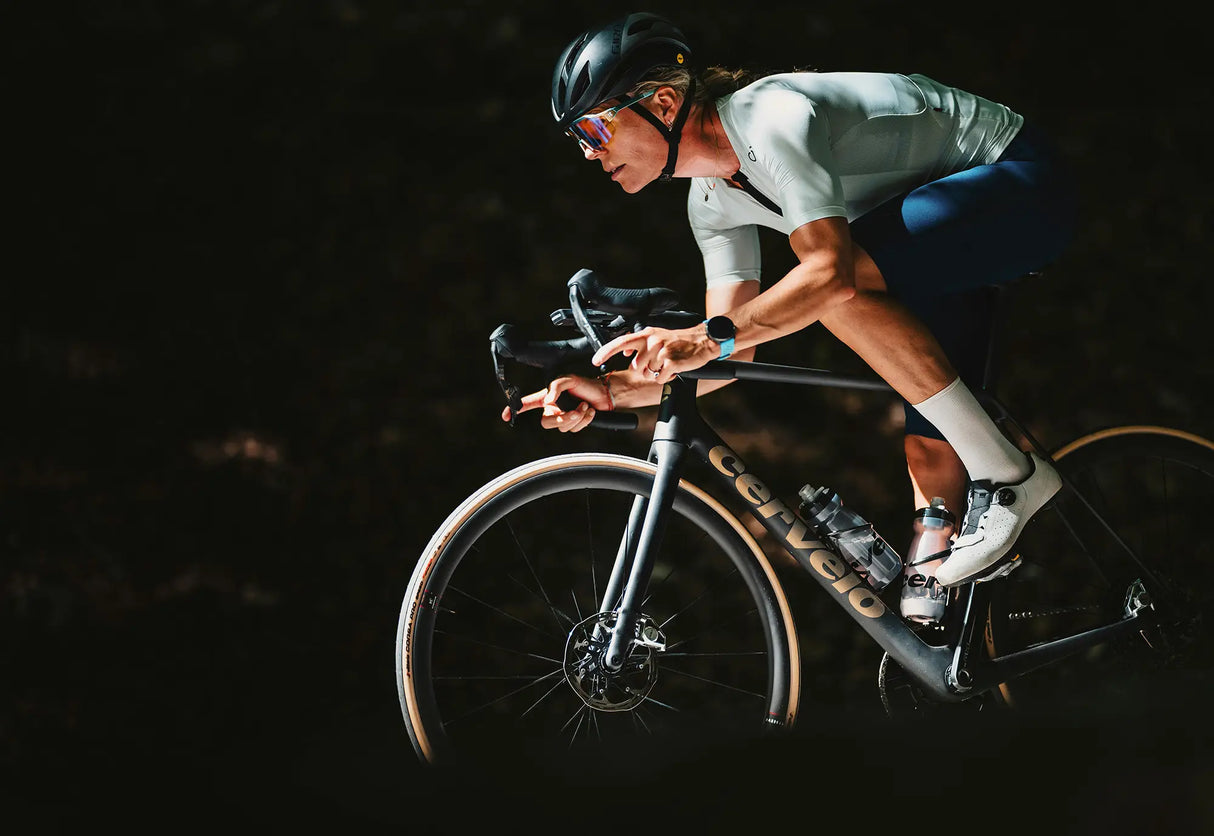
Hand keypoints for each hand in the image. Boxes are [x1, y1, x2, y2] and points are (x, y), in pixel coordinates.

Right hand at [500, 374, 612, 432]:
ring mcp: (563, 417)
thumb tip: (549, 402)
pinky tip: (590, 411)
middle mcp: (553, 409)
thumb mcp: (568, 379)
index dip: (515, 409)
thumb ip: (555, 387)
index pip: (527, 404)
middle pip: (546, 423)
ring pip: (563, 427)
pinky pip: (574, 429)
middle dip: (562, 419)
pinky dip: (585, 420)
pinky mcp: (575, 424)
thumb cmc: (585, 384)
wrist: (604, 394)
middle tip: (575, 412)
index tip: (505, 415)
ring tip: (585, 406)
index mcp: (547, 397)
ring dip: (577, 417)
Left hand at [591, 324, 715, 383]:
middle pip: (636, 366)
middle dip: (644, 370)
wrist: (702, 341)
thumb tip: (624, 352)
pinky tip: (673, 370)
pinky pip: (660, 378)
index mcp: (646, 334)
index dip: (605, 353)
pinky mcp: (672, 362)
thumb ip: (639, 344)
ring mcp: (662, 352)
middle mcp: (652, 341)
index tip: (595, 361)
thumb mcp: (656, 336)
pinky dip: (665, 378)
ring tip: (666, 365)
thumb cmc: (678, 341)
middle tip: (657, 364)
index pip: (620, 342)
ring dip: (655, 374)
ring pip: (647, 373)